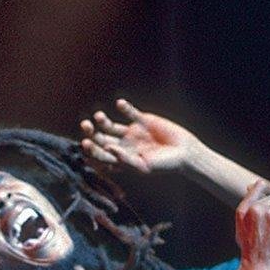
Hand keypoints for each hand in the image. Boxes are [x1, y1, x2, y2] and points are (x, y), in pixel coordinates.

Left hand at [79, 100, 202, 175]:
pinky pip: (130, 112)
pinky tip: (120, 104)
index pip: (101, 154)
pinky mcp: (142, 120)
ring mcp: (131, 132)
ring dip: (102, 121)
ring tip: (98, 117)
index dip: (92, 149)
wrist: (183, 153)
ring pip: (111, 125)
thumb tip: (109, 149)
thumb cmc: (163, 166)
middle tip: (85, 126)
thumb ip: (125, 160)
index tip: (85, 143)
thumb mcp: (143, 166)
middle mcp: (122, 145)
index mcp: (120, 159)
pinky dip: (124, 108)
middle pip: (101, 138)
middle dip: (92, 132)